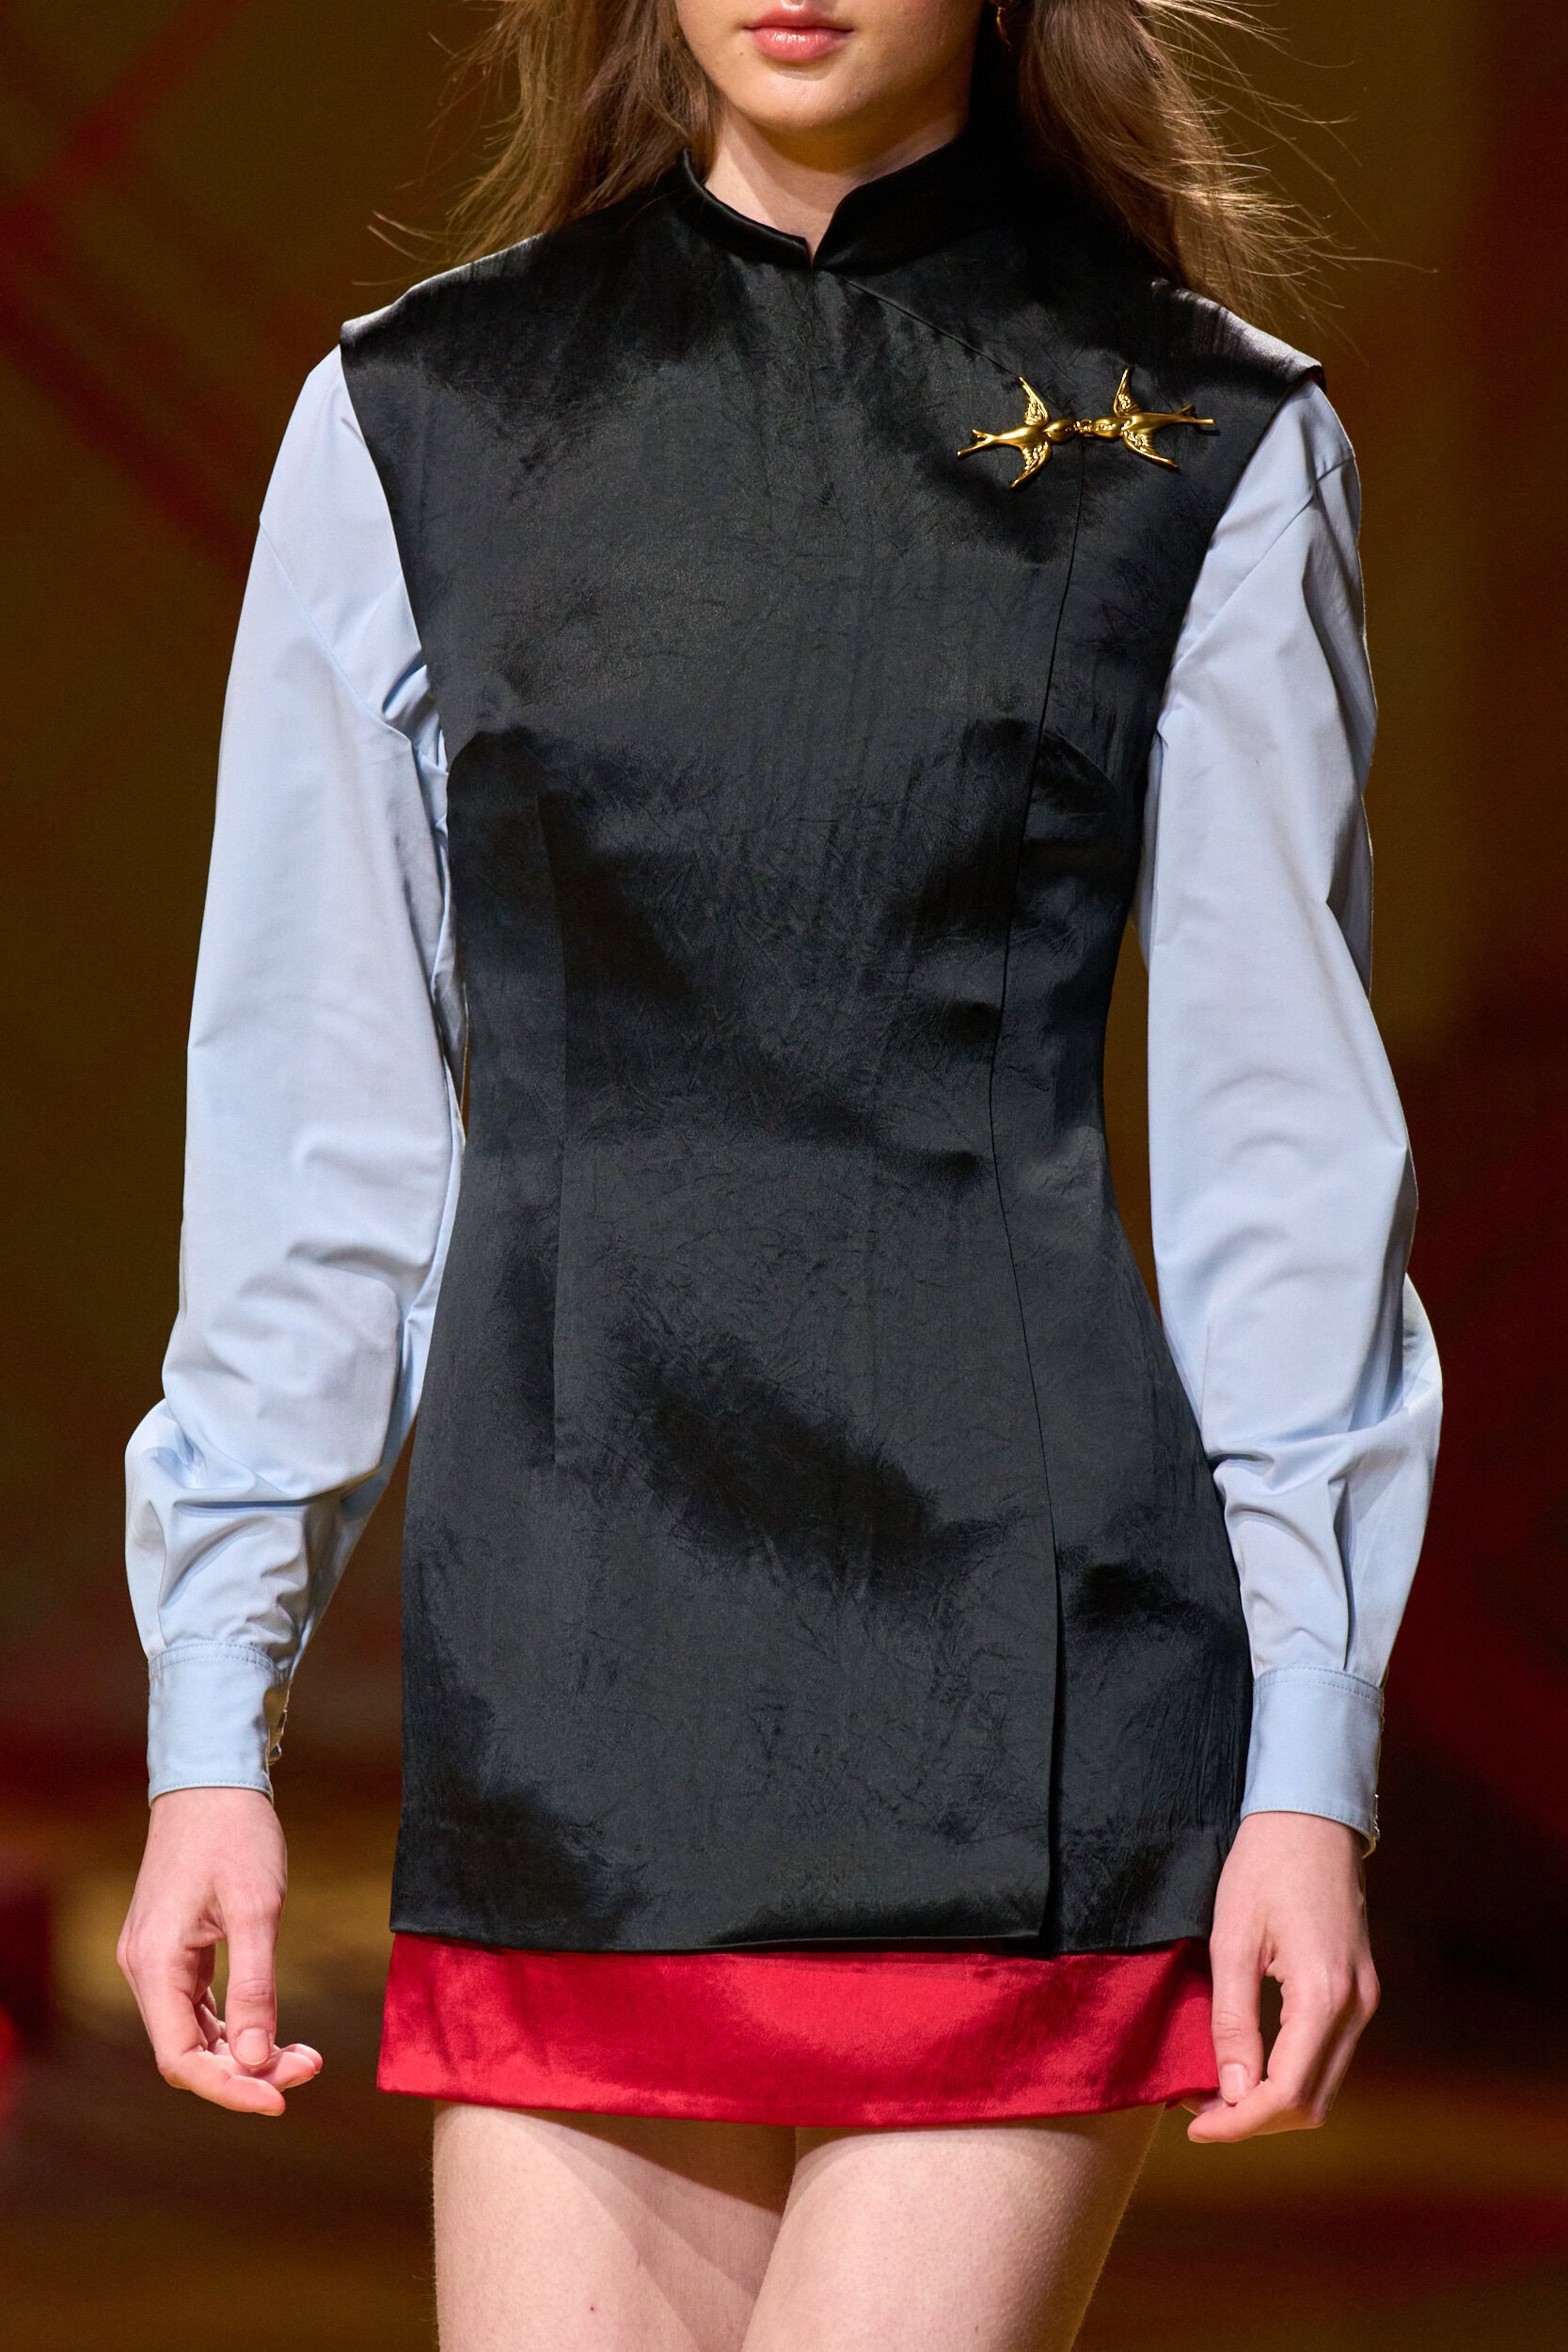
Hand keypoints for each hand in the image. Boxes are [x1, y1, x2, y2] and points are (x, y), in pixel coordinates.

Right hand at [117, 1787, 321, 2115]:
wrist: (211, 1778)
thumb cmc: (234, 1833)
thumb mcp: (256, 1908)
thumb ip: (255, 1986)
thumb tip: (253, 2060)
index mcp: (153, 1965)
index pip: (181, 2059)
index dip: (228, 2088)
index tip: (282, 2098)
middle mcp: (143, 1970)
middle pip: (189, 2054)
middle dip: (247, 2071)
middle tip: (310, 2064)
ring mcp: (155, 1961)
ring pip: (195, 2034)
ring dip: (245, 2053)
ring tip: (305, 2054)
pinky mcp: (173, 1951)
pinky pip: (199, 2008)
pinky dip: (235, 2027)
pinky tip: (273, 2032)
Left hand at [1187, 1810, 1377, 2144]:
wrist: (1312, 1818)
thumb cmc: (1265, 1866)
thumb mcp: (1232, 1936)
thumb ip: (1233, 2018)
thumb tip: (1231, 2091)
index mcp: (1323, 1995)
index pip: (1287, 2093)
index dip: (1240, 2122)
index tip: (1195, 2126)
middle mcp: (1355, 2008)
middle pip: (1311, 2103)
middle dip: (1255, 2121)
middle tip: (1199, 2113)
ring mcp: (1364, 2002)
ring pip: (1323, 2086)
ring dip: (1272, 2103)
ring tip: (1217, 2093)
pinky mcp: (1359, 1993)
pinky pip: (1328, 2058)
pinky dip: (1291, 2077)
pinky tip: (1250, 2066)